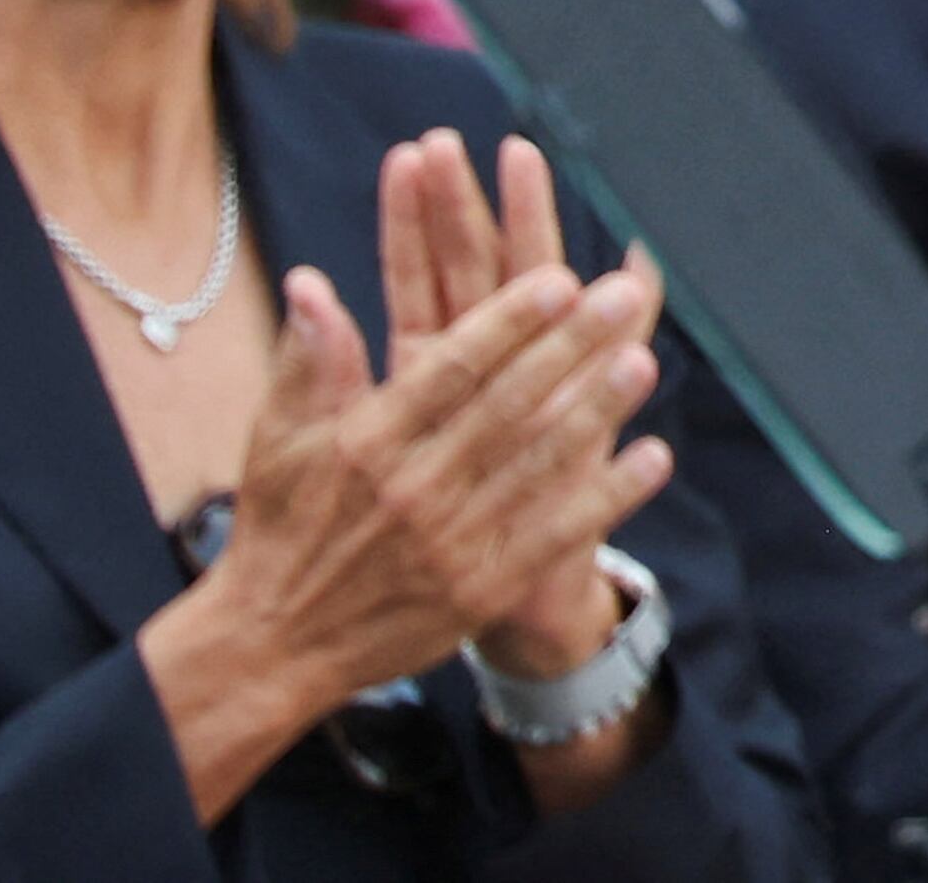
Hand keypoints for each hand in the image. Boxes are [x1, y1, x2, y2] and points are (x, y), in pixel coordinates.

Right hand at [137, 230, 669, 815]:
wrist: (274, 647)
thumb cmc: (279, 532)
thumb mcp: (277, 441)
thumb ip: (307, 360)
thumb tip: (310, 282)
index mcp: (366, 442)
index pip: (449, 369)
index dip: (508, 323)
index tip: (558, 280)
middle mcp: (412, 486)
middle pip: (507, 405)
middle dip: (569, 347)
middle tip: (621, 297)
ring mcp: (450, 540)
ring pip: (537, 464)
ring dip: (595, 412)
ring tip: (644, 362)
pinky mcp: (480, 588)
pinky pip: (554, 534)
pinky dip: (607, 497)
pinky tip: (653, 458)